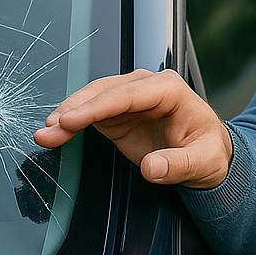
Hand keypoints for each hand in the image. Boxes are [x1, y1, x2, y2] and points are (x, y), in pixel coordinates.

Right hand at [34, 69, 232, 188]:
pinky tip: (54, 133)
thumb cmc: (209, 152)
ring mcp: (131, 98)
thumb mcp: (204, 162)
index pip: (127, 94)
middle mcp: (147, 86)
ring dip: (67, 115)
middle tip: (49, 129)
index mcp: (170, 89)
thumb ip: (179, 165)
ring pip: (92, 99)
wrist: (209, 155)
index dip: (97, 106)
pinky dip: (71, 123)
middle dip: (75, 109)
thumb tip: (151, 168)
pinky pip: (90, 113)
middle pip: (104, 92)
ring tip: (45, 134)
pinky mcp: (119, 113)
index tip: (71, 120)